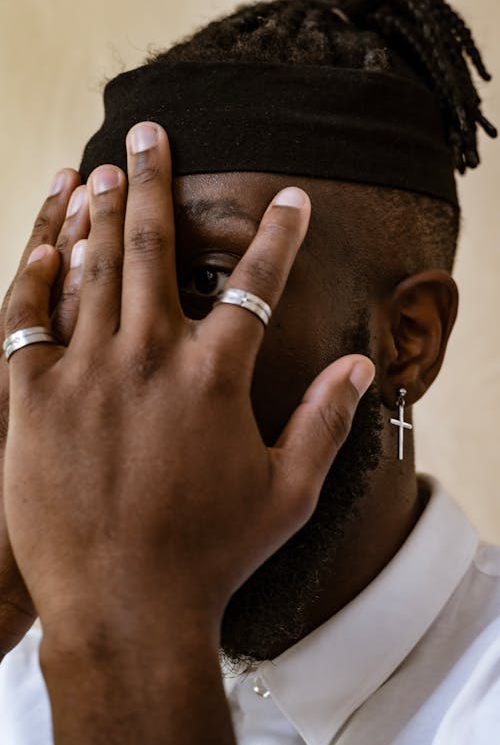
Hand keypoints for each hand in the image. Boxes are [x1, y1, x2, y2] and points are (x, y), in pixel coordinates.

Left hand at [3, 123, 374, 641]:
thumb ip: (326, 420)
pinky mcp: (30, 399)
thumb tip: (364, 365)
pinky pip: (28, 318)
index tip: (289, 197)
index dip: (279, 235)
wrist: (125, 609)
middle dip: (153, 182)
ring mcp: (85, 374)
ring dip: (96, 213)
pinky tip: (46, 241)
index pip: (256, 284)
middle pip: (153, 248)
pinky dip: (38, 273)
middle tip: (147, 134)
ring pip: (90, 270)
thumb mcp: (289, 491)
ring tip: (98, 170)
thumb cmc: (211, 553)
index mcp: (214, 378)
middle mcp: (150, 359)